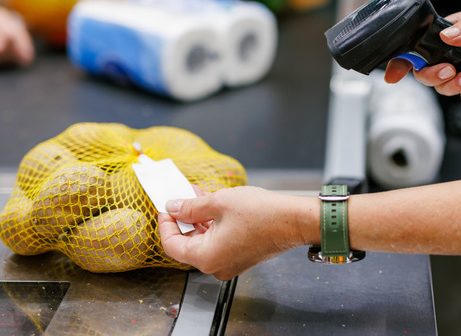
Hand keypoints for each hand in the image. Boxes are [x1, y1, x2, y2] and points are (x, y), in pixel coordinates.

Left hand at [158, 186, 314, 279]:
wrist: (295, 220)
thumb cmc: (263, 214)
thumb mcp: (219, 202)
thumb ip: (191, 206)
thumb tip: (174, 207)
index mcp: (206, 257)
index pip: (172, 245)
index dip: (165, 224)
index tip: (165, 208)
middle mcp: (217, 266)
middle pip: (188, 244)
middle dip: (183, 218)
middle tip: (180, 196)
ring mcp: (230, 263)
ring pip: (205, 241)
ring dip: (199, 219)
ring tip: (198, 195)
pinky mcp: (241, 256)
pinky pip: (219, 242)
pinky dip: (213, 225)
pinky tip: (213, 206)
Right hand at [384, 8, 460, 105]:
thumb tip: (449, 35)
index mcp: (452, 32)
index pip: (419, 45)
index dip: (403, 60)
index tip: (394, 74)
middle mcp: (454, 51)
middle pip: (427, 71)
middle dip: (434, 76)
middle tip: (450, 72)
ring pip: (444, 87)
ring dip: (453, 87)